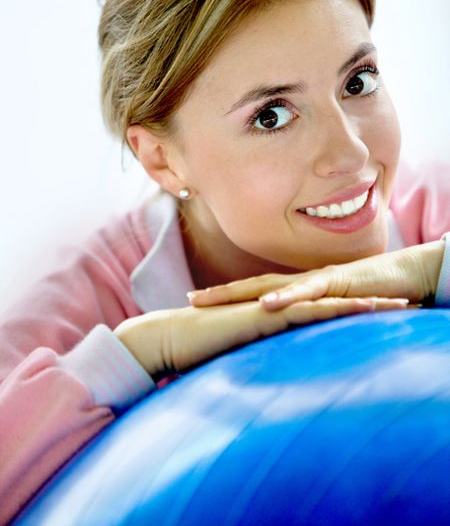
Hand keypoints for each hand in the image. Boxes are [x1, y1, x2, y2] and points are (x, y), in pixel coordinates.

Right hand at [114, 296, 408, 378]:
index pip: (316, 312)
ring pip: (329, 303)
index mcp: (271, 316)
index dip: (346, 310)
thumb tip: (261, 374)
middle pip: (330, 302)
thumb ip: (251, 359)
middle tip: (401, 302)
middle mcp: (276, 307)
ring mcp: (273, 308)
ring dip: (365, 304)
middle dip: (367, 302)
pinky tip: (364, 310)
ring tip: (398, 305)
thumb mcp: (231, 358)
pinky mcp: (267, 315)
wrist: (166, 338)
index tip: (374, 313)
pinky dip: (340, 310)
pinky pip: (310, 312)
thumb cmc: (191, 352)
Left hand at [187, 240, 444, 310]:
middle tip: (189, 300)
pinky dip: (287, 297)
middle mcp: (305, 282)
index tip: (199, 307)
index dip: (229, 300)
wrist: (410, 277)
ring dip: (239, 293)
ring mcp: (320, 281)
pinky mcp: (340, 284)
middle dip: (222, 294)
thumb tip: (296, 348)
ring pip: (273, 285)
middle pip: (255, 286)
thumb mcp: (340, 316)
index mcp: (302, 291)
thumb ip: (317, 327)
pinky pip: (309, 291)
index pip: (258, 294)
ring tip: (209, 300)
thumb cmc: (376, 297)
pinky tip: (266, 305)